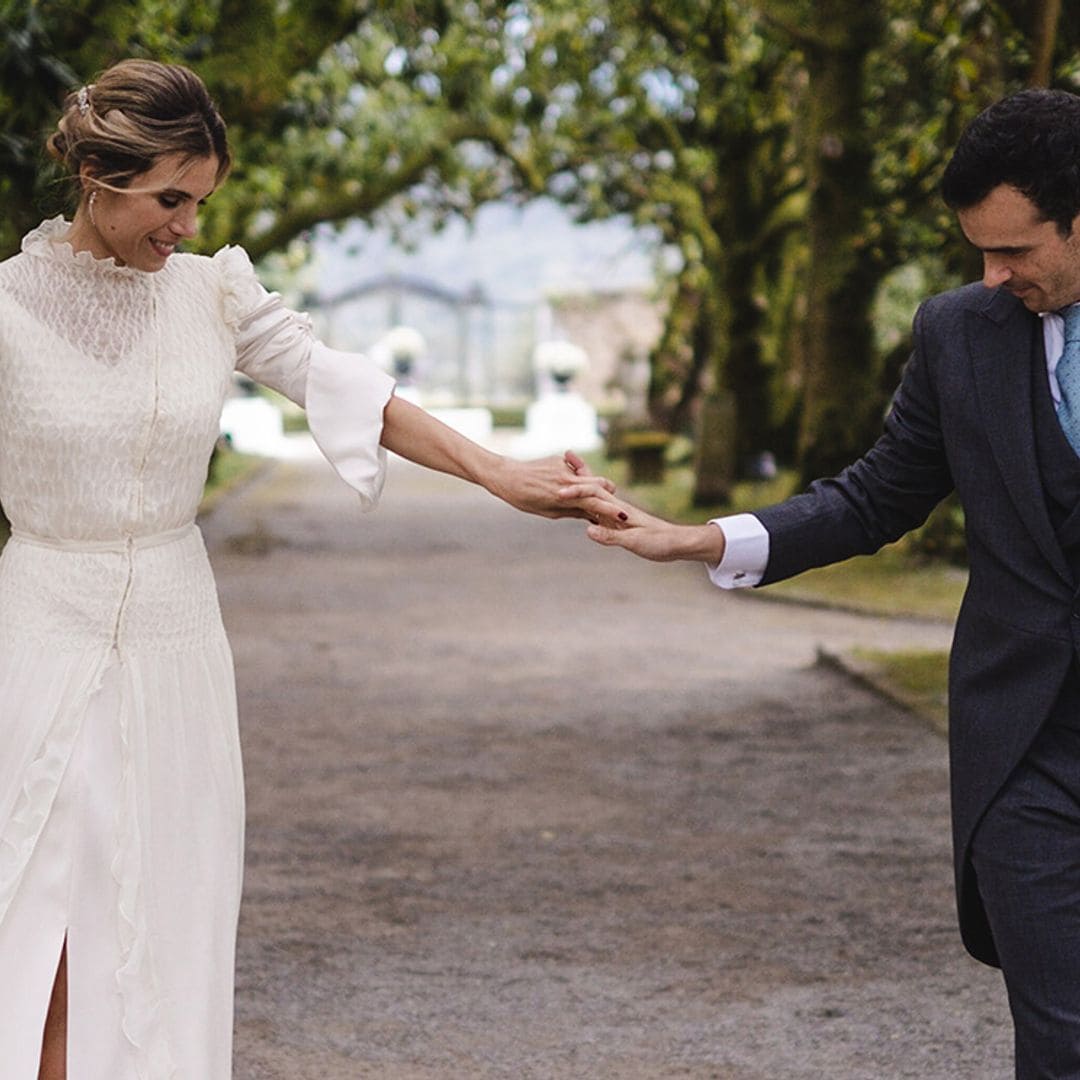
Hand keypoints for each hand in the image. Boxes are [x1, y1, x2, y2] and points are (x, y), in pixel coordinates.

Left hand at [489, 450, 619, 519]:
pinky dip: (576, 478)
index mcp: (564, 497)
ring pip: (589, 477)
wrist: (506, 476)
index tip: (625, 519)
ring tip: (594, 496)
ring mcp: (564, 468)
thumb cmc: (524, 499)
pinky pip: (575, 469)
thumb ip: (571, 511)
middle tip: (617, 505)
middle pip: (599, 485)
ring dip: (594, 487)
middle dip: (610, 494)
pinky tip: (565, 485)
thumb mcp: (548, 511)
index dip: (611, 511)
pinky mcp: (559, 460)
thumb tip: (590, 516)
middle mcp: (567, 480)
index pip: (594, 504)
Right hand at [557, 479, 726, 562]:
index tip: (557, 491)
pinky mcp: (620, 521)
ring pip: (595, 494)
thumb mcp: (634, 542)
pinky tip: (584, 502)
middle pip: (592, 486)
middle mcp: (617, 506)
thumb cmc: (659, 542)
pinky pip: (599, 507)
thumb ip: (611, 536)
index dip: (575, 491)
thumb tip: (588, 529)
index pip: (592, 493)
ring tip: (567, 471)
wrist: (678, 543)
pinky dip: (589, 500)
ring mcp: (618, 512)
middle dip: (577, 473)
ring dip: (582, 482)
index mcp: (618, 509)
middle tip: (562, 456)